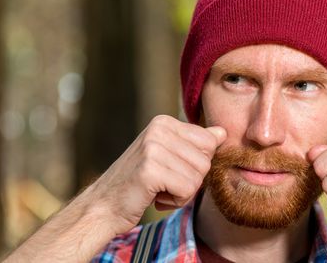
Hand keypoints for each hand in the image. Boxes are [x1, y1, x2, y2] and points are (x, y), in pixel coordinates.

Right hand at [4, 115, 225, 262]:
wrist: (103, 206)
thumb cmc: (139, 183)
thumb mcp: (168, 157)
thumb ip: (195, 144)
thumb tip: (222, 132)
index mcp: (164, 121)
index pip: (210, 143)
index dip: (195, 165)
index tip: (169, 170)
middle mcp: (159, 128)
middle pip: (206, 161)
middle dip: (190, 181)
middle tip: (162, 183)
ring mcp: (153, 147)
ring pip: (198, 177)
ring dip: (182, 193)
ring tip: (157, 189)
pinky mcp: (150, 169)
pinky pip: (187, 189)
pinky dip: (175, 201)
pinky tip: (154, 197)